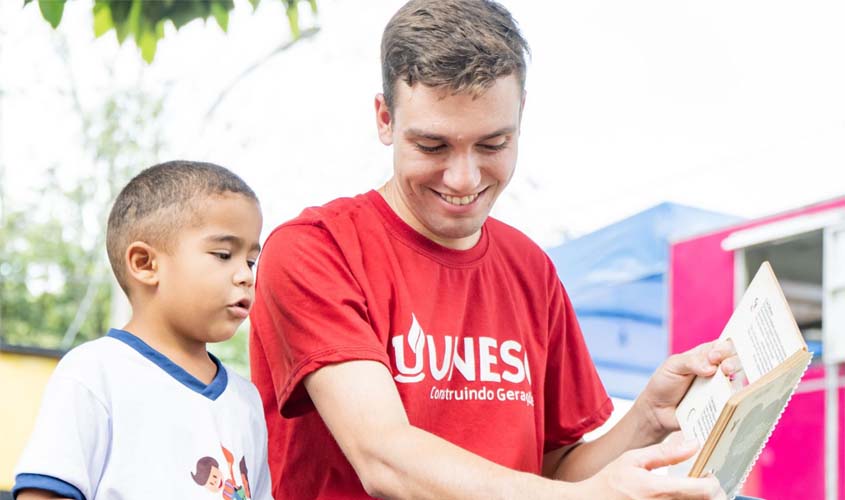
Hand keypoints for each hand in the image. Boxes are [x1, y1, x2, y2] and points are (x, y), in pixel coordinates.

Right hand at [579, 432, 725, 499]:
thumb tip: (692, 444)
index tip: (709, 473)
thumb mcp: (633, 459)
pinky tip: (683, 495)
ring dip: (702, 497)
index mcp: (658, 490)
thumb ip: (664, 452)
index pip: (704, 491)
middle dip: (712, 492)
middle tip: (704, 480)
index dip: (713, 481)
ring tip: (694, 488)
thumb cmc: (610, 483)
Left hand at [636, 339, 740, 438]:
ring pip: (739, 381)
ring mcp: (721, 387)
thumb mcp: (673, 366)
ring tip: (728, 380)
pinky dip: (736, 400)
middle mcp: (717, 369)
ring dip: (737, 380)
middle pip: (736, 361)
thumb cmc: (664, 382)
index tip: (715, 356)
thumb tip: (711, 366)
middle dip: (733, 362)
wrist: (658, 410)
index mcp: (706, 354)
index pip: (724, 345)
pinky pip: (733, 402)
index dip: (725, 348)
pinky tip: (732, 400)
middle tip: (725, 368)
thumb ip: (691, 362)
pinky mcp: (721, 405)